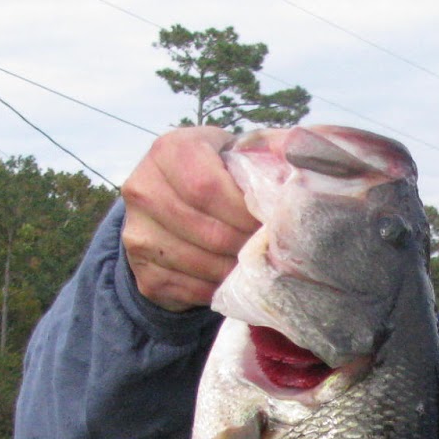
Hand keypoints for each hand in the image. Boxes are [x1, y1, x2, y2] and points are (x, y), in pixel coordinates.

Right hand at [120, 127, 258, 310]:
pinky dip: (220, 288)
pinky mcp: (144, 273)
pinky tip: (234, 277)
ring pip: (200, 264)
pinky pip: (191, 289)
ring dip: (236, 269)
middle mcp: (142, 189)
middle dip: (247, 244)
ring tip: (257, 263)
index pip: (207, 187)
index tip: (272, 222)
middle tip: (272, 249)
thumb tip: (301, 152)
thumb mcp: (235, 151)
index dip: (245, 212)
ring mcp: (137, 234)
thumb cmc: (215, 174)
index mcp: (169, 150)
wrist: (168, 203)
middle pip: (207, 231)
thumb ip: (266, 149)